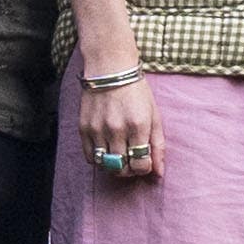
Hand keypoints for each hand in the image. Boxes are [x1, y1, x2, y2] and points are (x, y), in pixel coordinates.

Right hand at [81, 70, 165, 185]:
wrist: (110, 69)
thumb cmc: (136, 92)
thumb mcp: (154, 115)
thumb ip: (158, 145)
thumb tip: (159, 173)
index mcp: (139, 126)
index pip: (140, 165)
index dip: (144, 169)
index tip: (144, 163)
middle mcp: (117, 129)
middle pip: (122, 169)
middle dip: (130, 170)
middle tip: (132, 161)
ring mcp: (98, 129)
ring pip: (105, 165)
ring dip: (114, 167)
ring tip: (119, 157)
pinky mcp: (84, 128)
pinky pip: (89, 157)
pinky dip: (98, 160)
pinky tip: (106, 151)